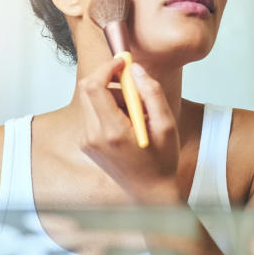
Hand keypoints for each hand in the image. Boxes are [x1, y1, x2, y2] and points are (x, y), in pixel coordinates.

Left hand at [77, 56, 180, 203]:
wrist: (150, 192)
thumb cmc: (162, 160)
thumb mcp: (166, 125)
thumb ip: (152, 93)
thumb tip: (135, 69)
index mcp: (112, 131)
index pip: (94, 86)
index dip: (107, 68)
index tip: (123, 62)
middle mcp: (93, 136)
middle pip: (87, 89)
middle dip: (108, 78)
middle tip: (132, 83)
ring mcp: (87, 141)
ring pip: (90, 100)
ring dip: (111, 95)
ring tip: (136, 110)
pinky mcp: (87, 143)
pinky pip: (92, 113)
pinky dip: (108, 108)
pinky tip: (128, 121)